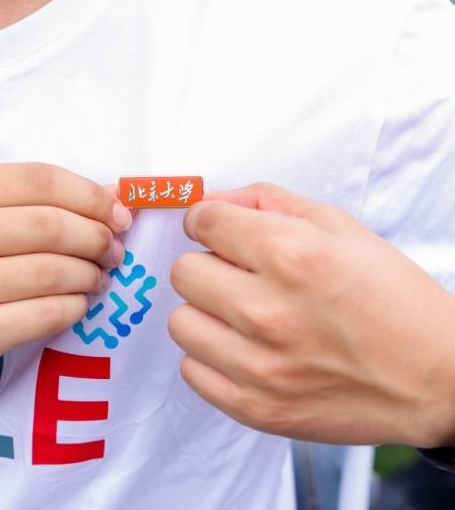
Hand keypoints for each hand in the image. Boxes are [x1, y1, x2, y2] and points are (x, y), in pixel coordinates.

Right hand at [0, 163, 131, 396]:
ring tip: (99, 278)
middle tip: (114, 252)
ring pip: (51, 272)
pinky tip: (79, 303)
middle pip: (49, 225)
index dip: (90, 196)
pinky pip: (46, 313)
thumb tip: (112, 196)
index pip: (38, 179)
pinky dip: (76, 307)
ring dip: (91, 275)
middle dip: (97, 238)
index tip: (119, 215)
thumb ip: (37, 203)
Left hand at [169, 183, 454, 446]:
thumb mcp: (341, 228)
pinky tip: (245, 349)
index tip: (216, 230)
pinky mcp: (255, 407)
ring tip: (242, 315)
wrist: (434, 378)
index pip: (202, 221)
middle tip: (237, 274)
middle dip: (206, 264)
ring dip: (206, 312)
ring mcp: (259, 366)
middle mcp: (268, 312)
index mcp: (293, 257)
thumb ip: (270, 202)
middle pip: (183, 271)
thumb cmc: (393, 302)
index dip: (206, 220)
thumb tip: (216, 201)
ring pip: (180, 322)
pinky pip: (192, 370)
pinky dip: (211, 356)